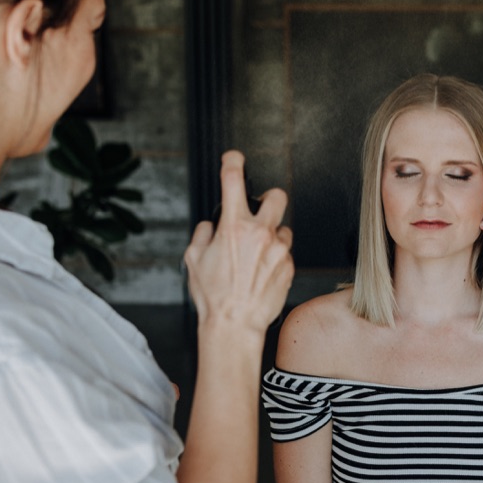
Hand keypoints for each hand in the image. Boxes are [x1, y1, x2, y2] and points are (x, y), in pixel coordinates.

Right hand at [183, 150, 292, 331]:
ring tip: (256, 255)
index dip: (233, 162)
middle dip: (268, 199)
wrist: (235, 325)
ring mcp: (279, 250)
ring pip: (283, 229)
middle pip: (277, 196)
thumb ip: (203, 234)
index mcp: (234, 227)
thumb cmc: (213, 296)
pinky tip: (261, 273)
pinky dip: (275, 258)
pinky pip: (285, 253)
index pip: (234, 179)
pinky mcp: (290, 267)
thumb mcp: (193, 259)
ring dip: (271, 236)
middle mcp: (261, 234)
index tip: (234, 158)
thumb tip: (211, 226)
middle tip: (259, 209)